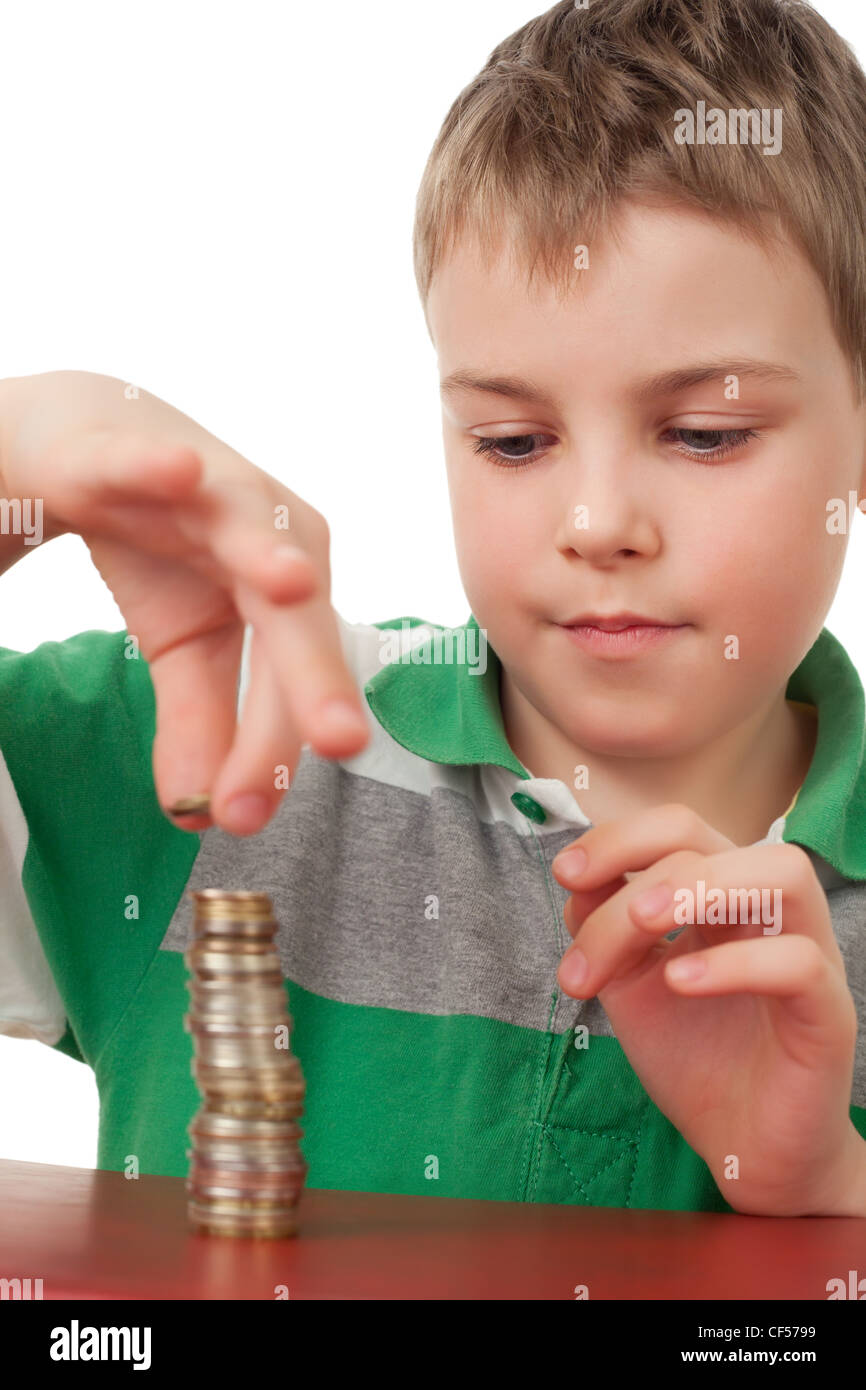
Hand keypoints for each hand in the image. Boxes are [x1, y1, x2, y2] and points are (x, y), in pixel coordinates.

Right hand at [0, 371, 369, 835]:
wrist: (93, 442)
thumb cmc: (164, 544)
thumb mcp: (183, 643)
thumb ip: (202, 721)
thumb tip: (204, 816)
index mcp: (284, 591)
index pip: (288, 682)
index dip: (270, 747)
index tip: (244, 819)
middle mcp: (266, 535)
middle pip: (295, 613)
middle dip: (314, 676)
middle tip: (340, 742)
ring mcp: (205, 485)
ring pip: (243, 525)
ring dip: (266, 552)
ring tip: (292, 586)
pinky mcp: (135, 447)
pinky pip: (147, 458)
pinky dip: (161, 466)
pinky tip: (182, 472)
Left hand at [551, 803, 862, 1214]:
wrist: (741, 1146)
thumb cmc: (694, 1057)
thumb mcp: (629, 983)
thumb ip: (604, 927)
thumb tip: (577, 878)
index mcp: (721, 896)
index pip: (677, 828)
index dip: (617, 837)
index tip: (565, 873)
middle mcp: (767, 911)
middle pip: (711, 838)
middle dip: (637, 868)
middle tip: (593, 923)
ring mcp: (808, 953)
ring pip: (782, 872)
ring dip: (697, 888)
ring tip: (644, 926)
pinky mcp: (829, 1012)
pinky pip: (799, 962)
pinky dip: (734, 963)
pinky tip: (680, 983)